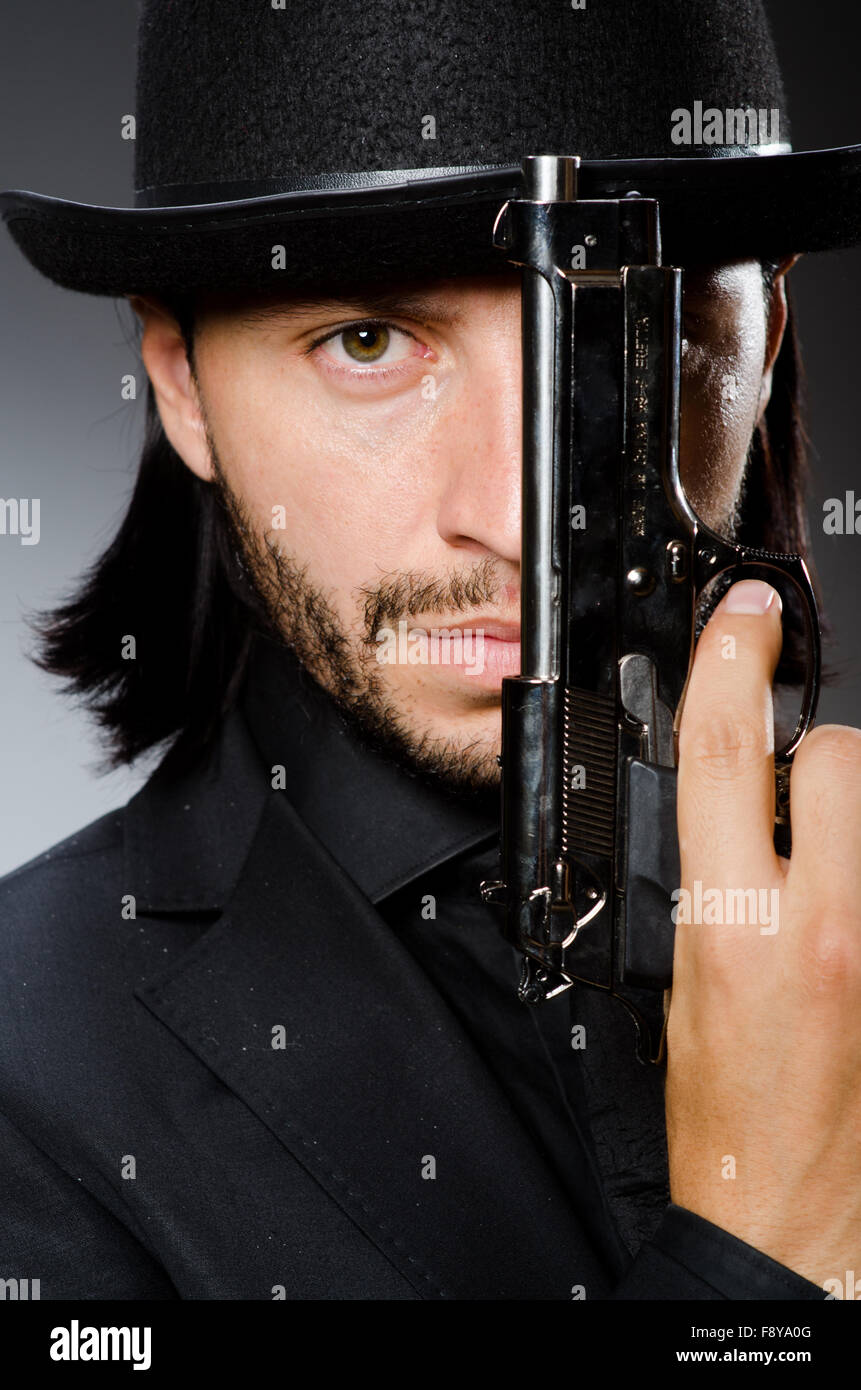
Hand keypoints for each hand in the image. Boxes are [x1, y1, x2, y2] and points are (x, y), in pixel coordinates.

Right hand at [666, 577, 860, 1292]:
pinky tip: (847, 917)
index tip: (747, 618)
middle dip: (808, 758)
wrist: (791, 1211)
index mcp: (732, 928)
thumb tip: (735, 800)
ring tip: (826, 873)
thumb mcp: (683, 977)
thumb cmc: (721, 1113)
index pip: (719, 754)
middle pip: (835, 757)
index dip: (729, 661)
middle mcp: (825, 927)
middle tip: (788, 803)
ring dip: (851, 812)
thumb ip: (711, 874)